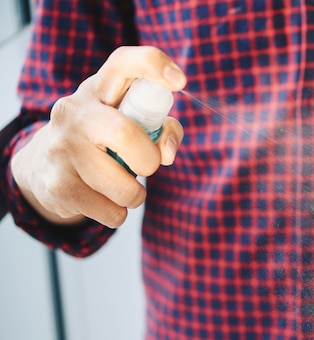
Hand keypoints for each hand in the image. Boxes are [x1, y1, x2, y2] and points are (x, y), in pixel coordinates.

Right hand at [11, 46, 186, 227]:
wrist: (42, 167)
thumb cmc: (102, 140)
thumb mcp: (128, 123)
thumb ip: (162, 129)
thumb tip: (166, 153)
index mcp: (98, 89)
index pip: (124, 62)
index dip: (154, 66)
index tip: (179, 81)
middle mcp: (74, 112)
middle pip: (126, 134)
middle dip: (148, 160)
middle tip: (145, 166)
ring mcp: (61, 148)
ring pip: (124, 187)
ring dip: (135, 194)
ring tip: (122, 186)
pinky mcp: (58, 186)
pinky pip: (112, 213)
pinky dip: (118, 213)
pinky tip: (104, 200)